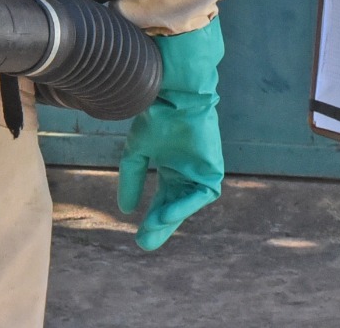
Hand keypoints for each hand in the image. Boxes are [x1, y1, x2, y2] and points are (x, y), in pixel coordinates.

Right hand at [117, 18, 224, 250]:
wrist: (174, 95)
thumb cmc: (156, 117)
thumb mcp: (136, 153)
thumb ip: (131, 180)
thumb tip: (126, 210)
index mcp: (171, 167)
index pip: (164, 200)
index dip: (152, 218)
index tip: (139, 237)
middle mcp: (187, 172)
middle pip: (175, 207)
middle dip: (161, 226)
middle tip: (145, 243)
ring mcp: (201, 171)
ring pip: (188, 203)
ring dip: (172, 217)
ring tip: (153, 227)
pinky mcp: (213, 168)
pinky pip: (202, 194)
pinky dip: (185, 204)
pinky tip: (167, 213)